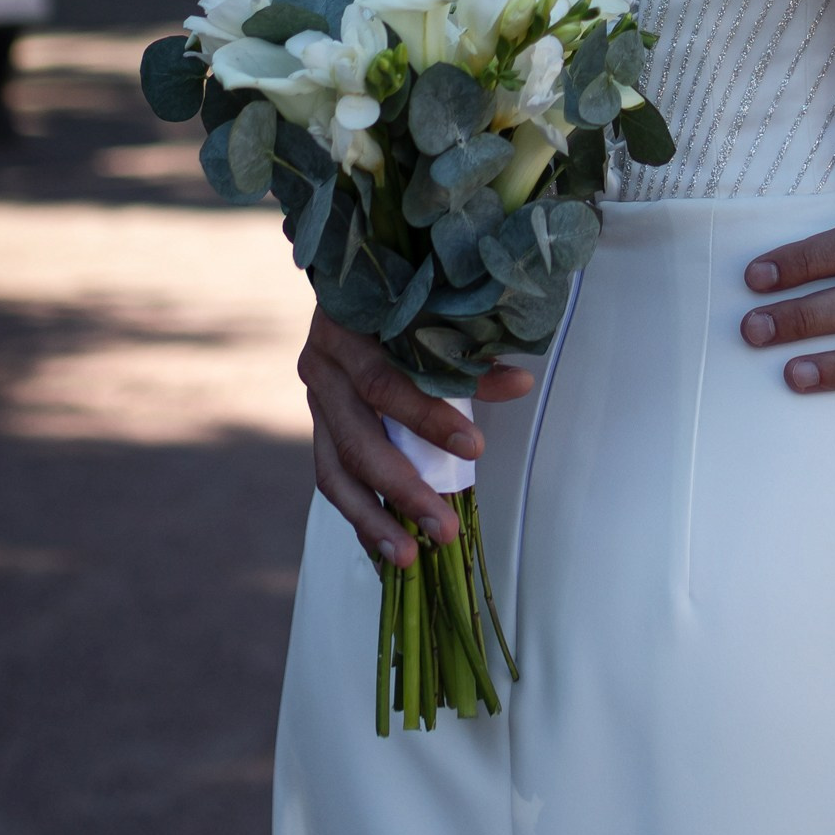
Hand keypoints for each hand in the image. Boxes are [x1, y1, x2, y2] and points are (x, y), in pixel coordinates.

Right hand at [298, 307, 533, 569]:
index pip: (385, 383)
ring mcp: (316, 399)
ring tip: (409, 558)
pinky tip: (384, 548)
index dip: (428, 417)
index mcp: (346, 330)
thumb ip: (464, 351)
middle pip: (358, 440)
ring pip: (335, 471)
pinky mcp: (318, 425)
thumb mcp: (428, 311)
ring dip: (372, 519)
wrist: (353, 276)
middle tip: (445, 529)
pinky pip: (333, 478)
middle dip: (403, 489)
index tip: (474, 446)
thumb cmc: (405, 293)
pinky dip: (360, 514)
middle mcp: (322, 367)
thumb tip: (519, 384)